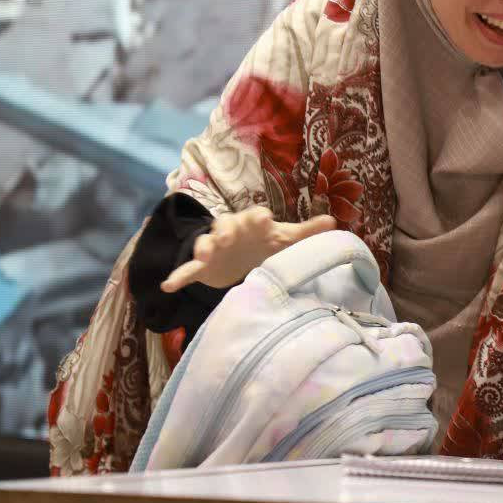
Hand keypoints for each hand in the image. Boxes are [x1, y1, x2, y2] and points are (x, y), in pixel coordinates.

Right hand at [161, 206, 335, 291]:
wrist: (237, 255)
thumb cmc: (264, 243)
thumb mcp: (285, 238)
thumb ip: (307, 232)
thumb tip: (334, 222)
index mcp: (253, 224)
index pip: (255, 216)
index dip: (258, 218)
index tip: (263, 219)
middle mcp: (231, 232)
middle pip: (227, 225)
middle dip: (226, 230)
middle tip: (225, 238)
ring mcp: (214, 248)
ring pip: (205, 244)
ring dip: (203, 249)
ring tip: (201, 257)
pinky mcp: (202, 266)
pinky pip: (187, 270)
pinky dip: (178, 276)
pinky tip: (168, 286)